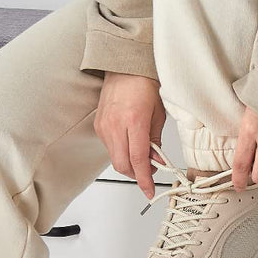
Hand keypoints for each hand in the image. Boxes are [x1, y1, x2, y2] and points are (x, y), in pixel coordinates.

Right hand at [95, 72, 164, 198]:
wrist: (124, 67)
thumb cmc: (143, 84)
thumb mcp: (158, 114)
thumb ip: (156, 141)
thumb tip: (157, 161)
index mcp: (134, 121)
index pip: (138, 160)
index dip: (145, 179)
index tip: (149, 191)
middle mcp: (115, 125)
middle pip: (123, 165)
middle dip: (137, 174)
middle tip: (149, 171)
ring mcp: (104, 126)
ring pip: (115, 159)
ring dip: (129, 164)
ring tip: (142, 154)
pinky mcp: (98, 126)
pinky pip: (110, 148)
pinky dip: (121, 152)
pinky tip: (130, 143)